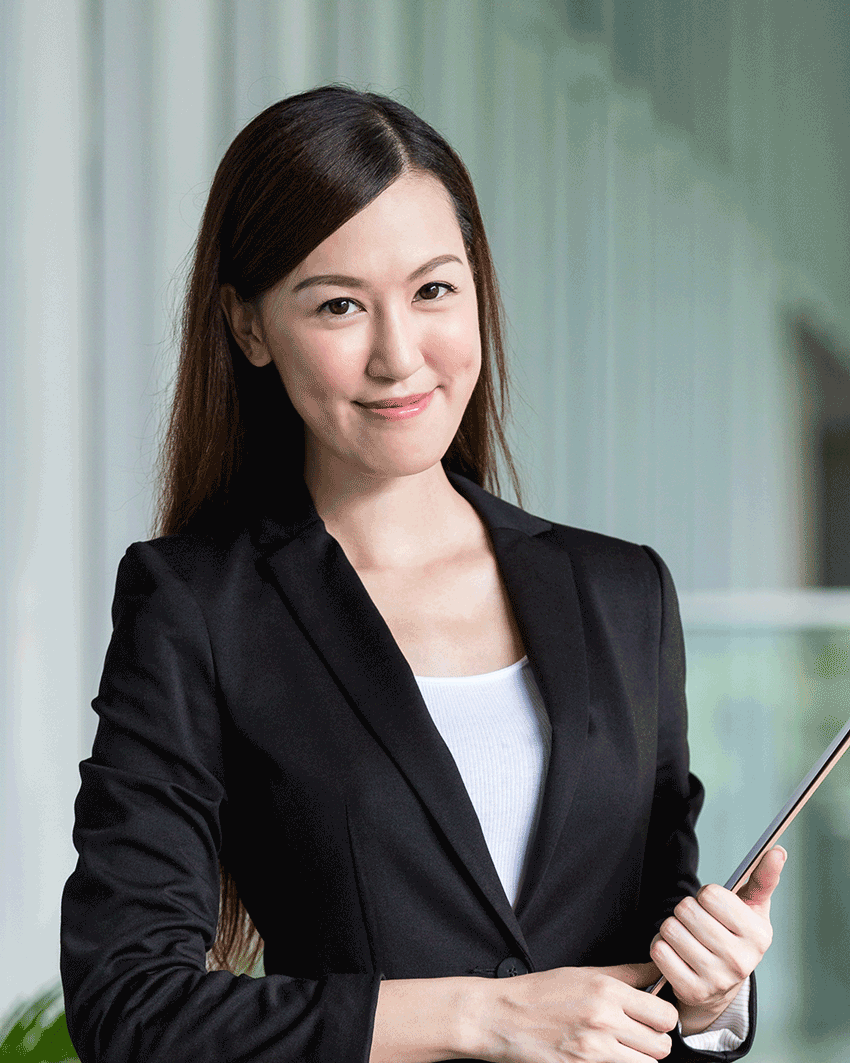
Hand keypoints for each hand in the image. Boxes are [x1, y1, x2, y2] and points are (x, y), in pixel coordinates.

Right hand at [474, 962, 678, 1062]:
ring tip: (622, 1047)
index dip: (662, 1017)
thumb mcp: (583, 973)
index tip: (652, 1016)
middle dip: (655, 1041)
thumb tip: (656, 972)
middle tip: (638, 1034)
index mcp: (606, 990)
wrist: (502, 1017)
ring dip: (640, 1058)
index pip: (664, 1013)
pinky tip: (607, 1056)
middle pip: (662, 1045)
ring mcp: (594, 1050)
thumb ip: (625, 975)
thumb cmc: (540, 993)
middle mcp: (604, 1020)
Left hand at [649, 845, 785, 1034]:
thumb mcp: (752, 907)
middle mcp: (741, 961)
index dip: (705, 896)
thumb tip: (778, 850)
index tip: (714, 908)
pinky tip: (676, 953)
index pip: (710, 895)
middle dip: (686, 911)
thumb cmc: (735, 934)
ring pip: (670, 929)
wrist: (721, 985)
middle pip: (686, 910)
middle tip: (697, 924)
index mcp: (758, 936)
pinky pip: (659, 950)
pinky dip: (661, 946)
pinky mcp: (691, 990)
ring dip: (671, 927)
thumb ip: (764, 877)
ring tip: (686, 937)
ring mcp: (716, 979)